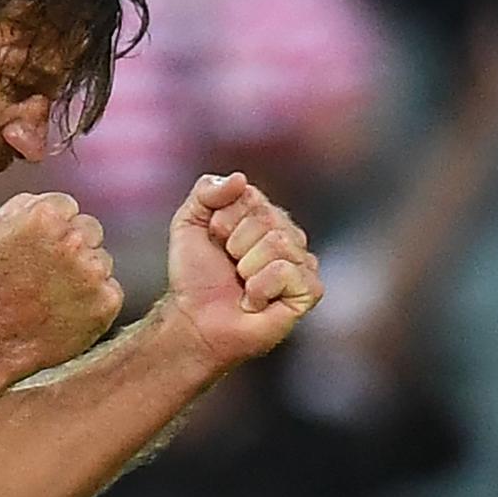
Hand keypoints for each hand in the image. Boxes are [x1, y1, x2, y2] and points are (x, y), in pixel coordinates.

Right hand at [0, 192, 122, 377]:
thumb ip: (23, 204)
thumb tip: (50, 201)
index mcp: (46, 216)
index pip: (68, 206)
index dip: (53, 227)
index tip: (39, 247)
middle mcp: (74, 240)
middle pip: (90, 229)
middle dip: (75, 245)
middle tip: (50, 272)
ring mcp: (94, 272)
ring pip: (103, 260)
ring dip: (86, 272)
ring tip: (55, 294)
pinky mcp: (108, 301)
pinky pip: (111, 290)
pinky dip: (95, 299)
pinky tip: (69, 310)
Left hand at [166, 173, 323, 370]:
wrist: (195, 319)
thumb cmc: (194, 276)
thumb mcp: (188, 222)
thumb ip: (207, 191)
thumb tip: (240, 178)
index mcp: (263, 215)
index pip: (250, 196)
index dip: (222, 220)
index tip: (215, 241)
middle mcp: (288, 235)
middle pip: (266, 218)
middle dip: (234, 245)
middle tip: (229, 266)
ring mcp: (302, 262)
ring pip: (277, 243)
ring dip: (246, 268)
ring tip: (242, 284)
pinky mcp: (309, 291)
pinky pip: (286, 271)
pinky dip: (260, 289)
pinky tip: (255, 301)